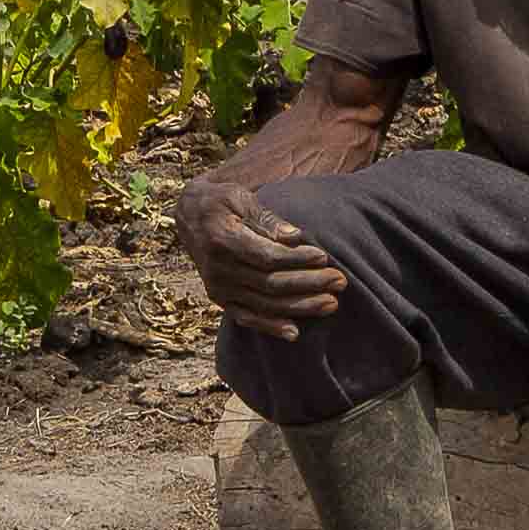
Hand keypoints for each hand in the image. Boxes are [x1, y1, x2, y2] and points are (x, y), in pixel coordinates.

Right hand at [175, 176, 345, 337]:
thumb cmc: (221, 201)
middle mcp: (218, 269)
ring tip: (331, 304)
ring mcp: (218, 288)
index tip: (324, 257)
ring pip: (264, 304)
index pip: (266, 256)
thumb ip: (266, 218)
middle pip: (270, 283)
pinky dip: (270, 326)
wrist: (188, 216)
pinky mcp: (220, 300)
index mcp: (223, 240)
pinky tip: (294, 332)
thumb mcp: (240, 197)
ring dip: (300, 307)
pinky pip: (247, 318)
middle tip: (340, 281)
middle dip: (308, 284)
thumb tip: (294, 237)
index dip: (297, 259)